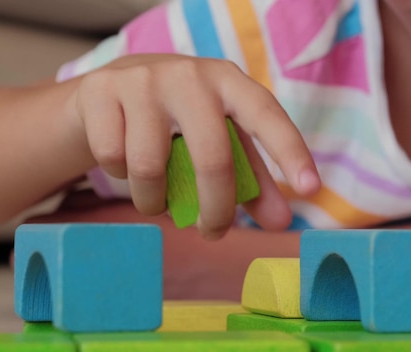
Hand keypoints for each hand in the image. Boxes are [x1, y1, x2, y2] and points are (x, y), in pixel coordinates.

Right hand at [66, 54, 320, 238]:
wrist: (110, 90)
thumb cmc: (176, 122)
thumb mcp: (216, 141)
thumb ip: (250, 179)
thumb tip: (281, 222)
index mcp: (228, 81)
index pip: (266, 114)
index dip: (290, 151)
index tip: (311, 189)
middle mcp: (189, 74)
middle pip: (210, 156)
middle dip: (215, 208)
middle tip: (211, 232)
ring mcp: (142, 80)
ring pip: (149, 167)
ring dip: (153, 201)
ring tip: (155, 198)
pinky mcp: (100, 91)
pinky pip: (112, 160)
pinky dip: (119, 177)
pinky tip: (121, 161)